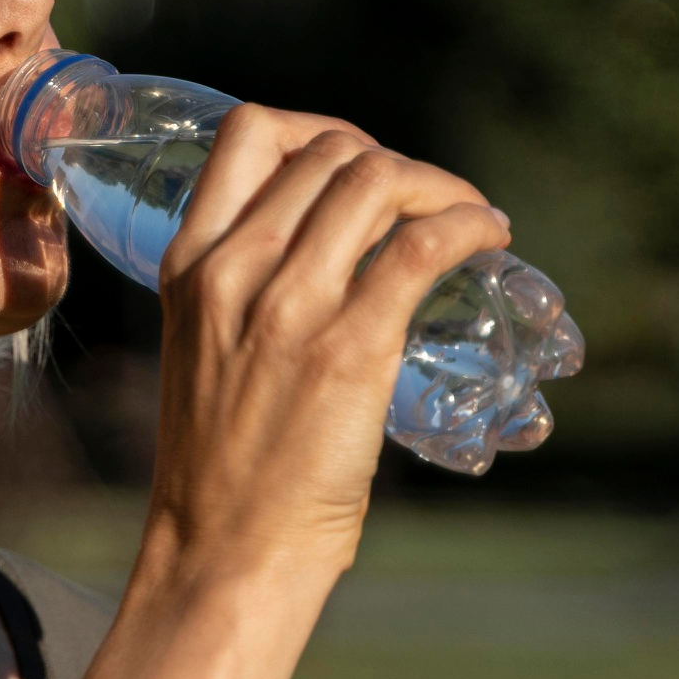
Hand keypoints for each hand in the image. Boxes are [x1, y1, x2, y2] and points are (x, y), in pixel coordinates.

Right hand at [136, 106, 511, 589]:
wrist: (225, 548)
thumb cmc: (223, 464)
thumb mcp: (203, 347)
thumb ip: (245, 290)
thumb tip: (326, 250)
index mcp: (188, 264)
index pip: (248, 133)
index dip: (318, 130)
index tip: (356, 167)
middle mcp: (234, 269)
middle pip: (331, 150)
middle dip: (395, 163)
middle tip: (429, 205)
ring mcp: (290, 306)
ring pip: (377, 181)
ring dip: (442, 186)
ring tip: (469, 217)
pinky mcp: (351, 348)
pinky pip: (423, 247)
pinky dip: (469, 226)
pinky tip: (489, 239)